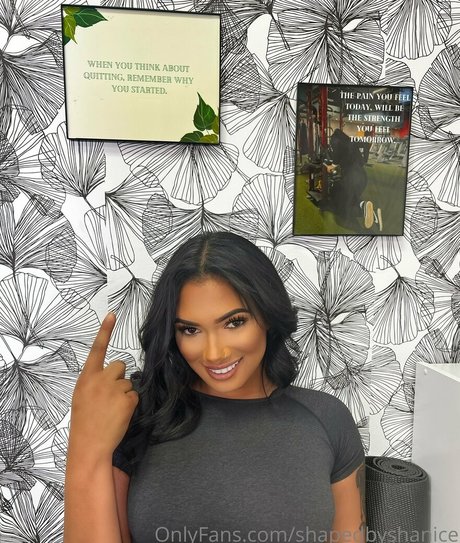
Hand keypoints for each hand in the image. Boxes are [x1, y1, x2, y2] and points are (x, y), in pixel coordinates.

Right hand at [68, 313, 138, 458]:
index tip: (112, 315)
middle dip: (119, 377)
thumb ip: (95, 382)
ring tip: (111, 410)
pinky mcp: (127, 400)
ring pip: (128, 382)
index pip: (96, 350)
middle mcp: (99, 380)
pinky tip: (119, 415)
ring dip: (124, 394)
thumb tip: (113, 375)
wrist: (88, 447)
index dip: (105, 331)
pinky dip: (130, 405)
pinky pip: (135, 395)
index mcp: (86, 378)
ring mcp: (114, 389)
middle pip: (120, 365)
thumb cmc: (85, 423)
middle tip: (110, 397)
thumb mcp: (82, 397)